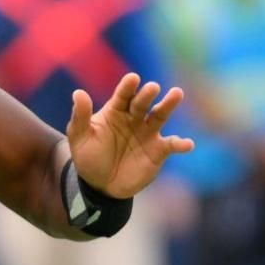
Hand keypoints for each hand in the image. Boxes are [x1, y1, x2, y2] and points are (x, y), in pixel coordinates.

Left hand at [67, 73, 193, 198]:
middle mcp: (134, 117)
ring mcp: (148, 133)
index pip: (123, 95)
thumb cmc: (89, 157)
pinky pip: (171, 145)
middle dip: (147, 94)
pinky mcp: (158, 150)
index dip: (128, 86)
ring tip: (177, 93)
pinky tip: (187, 144)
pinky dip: (180, 144)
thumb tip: (77, 93)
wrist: (101, 185)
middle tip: (152, 87)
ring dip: (168, 104)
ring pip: (160, 115)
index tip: (133, 78)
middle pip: (142, 102)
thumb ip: (80, 116)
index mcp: (115, 110)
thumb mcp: (80, 137)